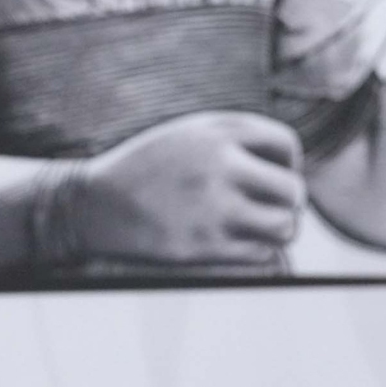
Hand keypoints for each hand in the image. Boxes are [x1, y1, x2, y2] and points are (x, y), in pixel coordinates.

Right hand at [74, 111, 305, 264]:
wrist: (91, 204)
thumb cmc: (147, 169)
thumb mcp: (186, 135)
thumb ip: (235, 141)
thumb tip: (293, 170)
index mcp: (215, 132)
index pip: (286, 145)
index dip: (285, 164)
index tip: (266, 176)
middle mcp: (218, 165)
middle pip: (293, 191)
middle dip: (286, 203)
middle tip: (266, 209)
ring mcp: (212, 207)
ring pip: (285, 227)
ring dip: (276, 231)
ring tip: (254, 228)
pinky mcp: (204, 246)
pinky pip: (261, 254)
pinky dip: (254, 251)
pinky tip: (230, 242)